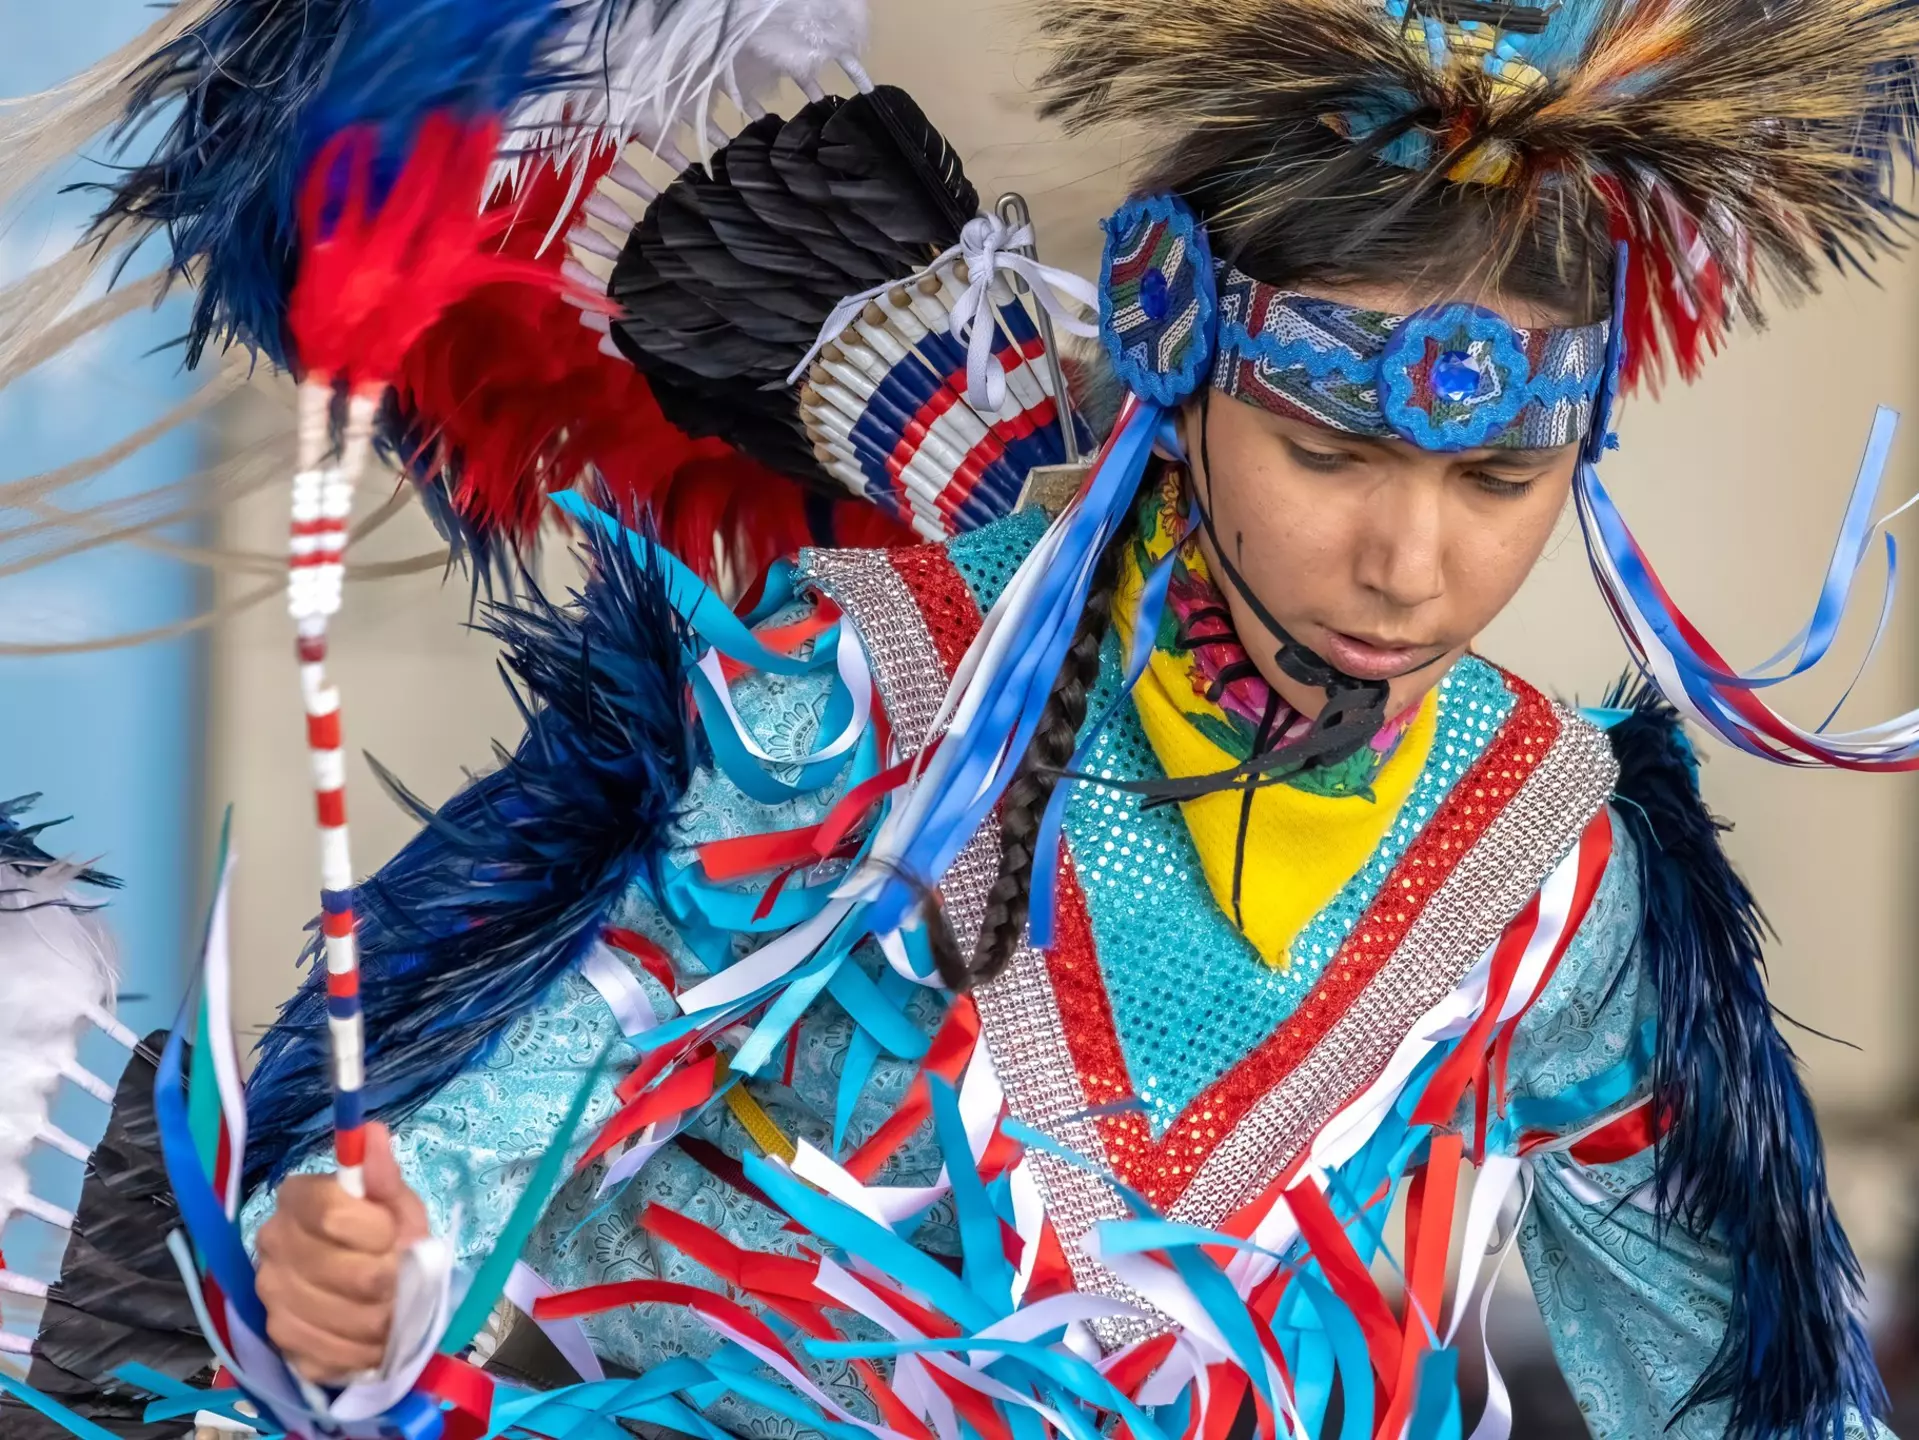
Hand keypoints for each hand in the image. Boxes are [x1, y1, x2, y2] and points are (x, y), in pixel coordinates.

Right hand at [254, 1123, 430, 1384]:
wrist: (372, 1287)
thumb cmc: (387, 1236)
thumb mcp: (396, 1203)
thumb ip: (383, 1175)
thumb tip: (371, 1133)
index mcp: (296, 1199)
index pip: (330, 1212)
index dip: (374, 1229)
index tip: (396, 1236)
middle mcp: (271, 1245)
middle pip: (336, 1269)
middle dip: (387, 1278)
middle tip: (403, 1277)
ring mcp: (270, 1296)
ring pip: (338, 1317)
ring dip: (380, 1319)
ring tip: (395, 1308)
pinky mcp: (279, 1342)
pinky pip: (328, 1355)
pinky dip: (363, 1351)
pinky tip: (374, 1336)